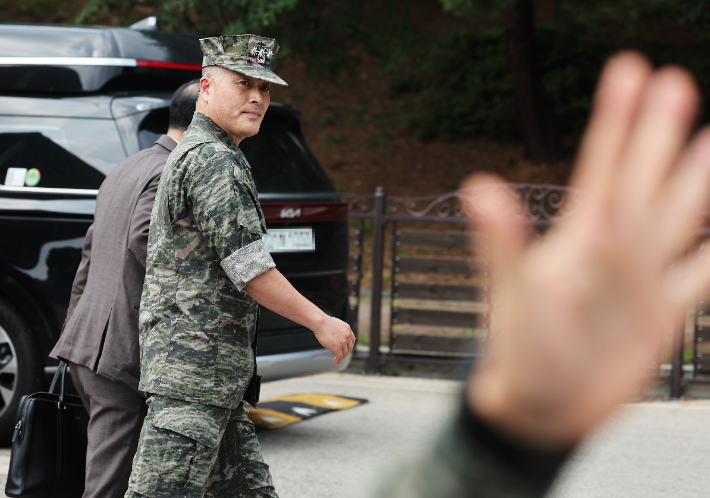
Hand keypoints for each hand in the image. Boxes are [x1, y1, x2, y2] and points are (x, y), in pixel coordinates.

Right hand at [313, 316, 355, 365]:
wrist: (320, 323)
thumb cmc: (324, 322)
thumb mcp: (336, 324)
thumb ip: (340, 330)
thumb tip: (337, 335)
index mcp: (348, 329)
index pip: (352, 340)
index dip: (349, 346)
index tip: (346, 349)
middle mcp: (347, 335)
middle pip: (349, 348)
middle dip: (345, 353)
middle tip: (340, 356)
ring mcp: (343, 341)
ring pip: (344, 353)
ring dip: (341, 358)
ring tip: (336, 360)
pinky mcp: (337, 347)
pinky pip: (339, 356)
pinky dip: (338, 360)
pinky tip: (335, 362)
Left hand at [465, 52, 709, 449]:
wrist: (543, 407)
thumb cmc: (520, 352)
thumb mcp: (514, 295)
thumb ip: (503, 245)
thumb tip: (478, 188)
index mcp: (582, 236)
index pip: (602, 164)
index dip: (616, 118)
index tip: (629, 69)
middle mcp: (614, 249)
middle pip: (643, 179)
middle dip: (658, 132)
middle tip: (675, 81)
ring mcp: (641, 279)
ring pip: (678, 217)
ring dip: (696, 179)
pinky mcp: (662, 315)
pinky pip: (702, 275)